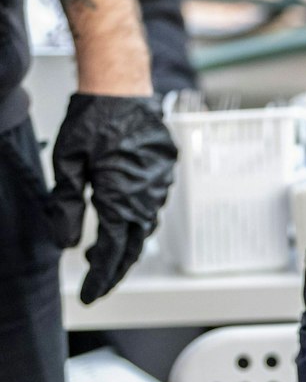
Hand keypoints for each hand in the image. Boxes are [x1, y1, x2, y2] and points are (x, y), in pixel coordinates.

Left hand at [49, 94, 177, 303]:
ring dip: (127, 245)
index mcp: (122, 196)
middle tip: (98, 283)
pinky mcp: (163, 173)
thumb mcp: (67, 164)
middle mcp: (147, 194)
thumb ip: (66, 206)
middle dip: (115, 268)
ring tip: (105, 255)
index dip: (101, 277)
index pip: (114, 251)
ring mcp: (159, 184)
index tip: (90, 294)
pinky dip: (137, 222)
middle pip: (135, 245)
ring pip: (146, 227)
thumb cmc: (95, 119)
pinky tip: (122, 221)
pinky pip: (152, 206)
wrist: (122, 87)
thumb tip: (67, 242)